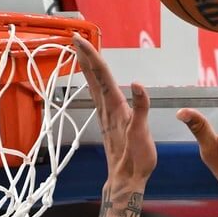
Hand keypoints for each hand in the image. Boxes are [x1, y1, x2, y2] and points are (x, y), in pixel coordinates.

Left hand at [73, 36, 154, 187]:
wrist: (125, 179)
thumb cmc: (136, 159)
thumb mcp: (142, 134)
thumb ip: (141, 109)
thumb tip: (138, 85)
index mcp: (115, 107)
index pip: (102, 75)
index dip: (92, 55)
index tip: (81, 39)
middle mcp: (106, 108)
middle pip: (94, 76)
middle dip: (85, 55)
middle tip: (75, 37)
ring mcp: (105, 114)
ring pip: (94, 84)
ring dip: (87, 66)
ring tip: (81, 51)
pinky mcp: (108, 120)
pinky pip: (98, 94)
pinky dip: (94, 81)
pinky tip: (94, 79)